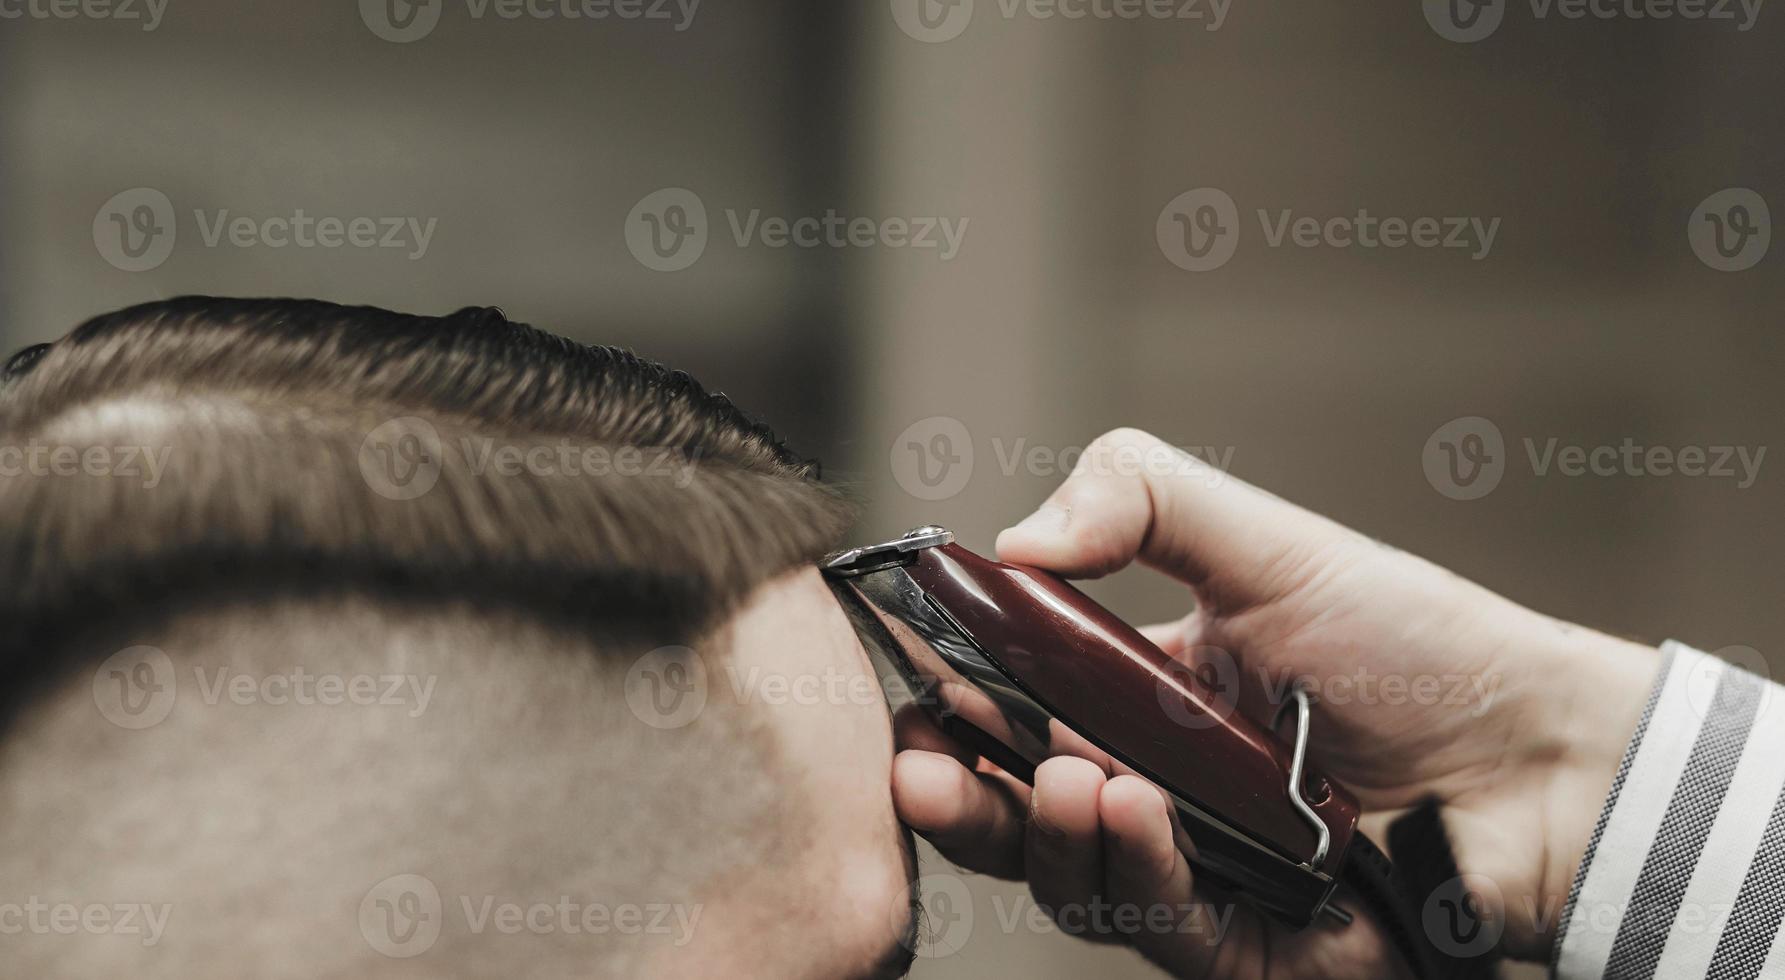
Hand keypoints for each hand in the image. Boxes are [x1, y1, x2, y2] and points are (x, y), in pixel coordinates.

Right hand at [890, 427, 1658, 977]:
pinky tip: (1128, 810)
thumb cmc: (1417, 648)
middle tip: (917, 768)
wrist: (1543, 762)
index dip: (954, 705)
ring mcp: (1190, 871)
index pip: (1013, 709)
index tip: (914, 689)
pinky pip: (1155, 921)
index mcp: (1140, 697)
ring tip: (1064, 778)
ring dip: (1042, 830)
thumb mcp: (1268, 543)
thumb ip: (1139, 499)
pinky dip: (1130, 866)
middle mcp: (1152, 789)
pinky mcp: (1236, 947)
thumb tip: (1011, 540)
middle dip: (953, 792)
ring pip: (1069, 874)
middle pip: (1015, 808)